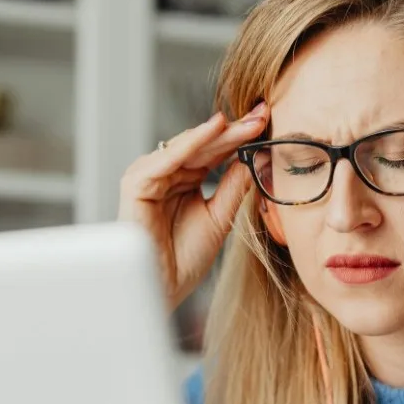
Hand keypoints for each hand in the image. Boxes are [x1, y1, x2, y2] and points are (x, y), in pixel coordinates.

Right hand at [118, 103, 268, 307]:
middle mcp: (164, 174)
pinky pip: (166, 158)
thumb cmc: (184, 259)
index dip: (240, 137)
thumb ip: (233, 186)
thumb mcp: (219, 216)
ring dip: (217, 134)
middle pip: (202, 145)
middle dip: (233, 130)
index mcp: (182, 180)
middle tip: (262, 114)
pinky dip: (190, 143)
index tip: (267, 121)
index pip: (213, 151)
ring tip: (246, 123)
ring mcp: (149, 177)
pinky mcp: (136, 184)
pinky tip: (213, 130)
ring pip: (187, 146)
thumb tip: (256, 156)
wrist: (163, 289)